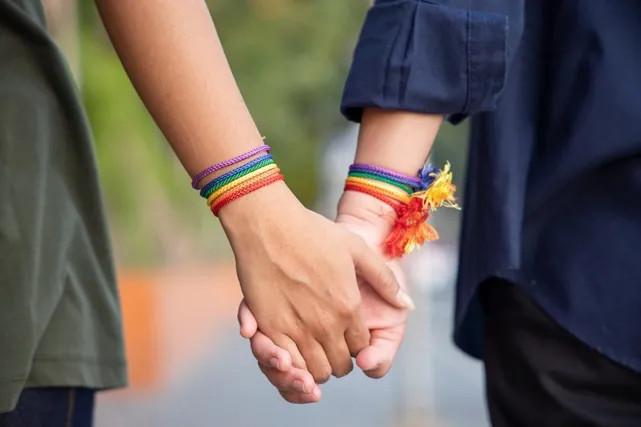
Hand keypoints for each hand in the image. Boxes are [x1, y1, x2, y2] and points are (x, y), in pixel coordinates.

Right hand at [220, 182, 410, 383]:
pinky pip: (287, 365)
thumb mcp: (357, 248)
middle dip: (338, 359)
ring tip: (312, 349)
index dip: (356, 345)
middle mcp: (326, 324)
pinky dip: (293, 365)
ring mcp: (297, 329)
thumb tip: (407, 303)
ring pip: (315, 371)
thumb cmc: (312, 232)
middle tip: (330, 345)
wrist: (269, 225)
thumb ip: (384, 279)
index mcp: (349, 307)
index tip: (347, 335)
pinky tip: (292, 350)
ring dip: (316, 366)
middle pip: (339, 366)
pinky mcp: (270, 328)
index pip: (361, 347)